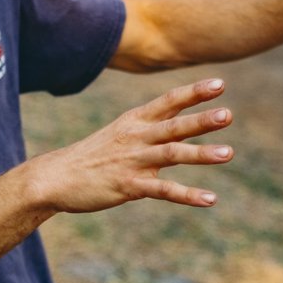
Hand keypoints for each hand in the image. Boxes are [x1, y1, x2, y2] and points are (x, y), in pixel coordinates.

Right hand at [30, 77, 233, 212]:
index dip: (194, 93)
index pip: (168, 101)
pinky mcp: (129, 186)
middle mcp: (136, 137)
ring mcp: (133, 161)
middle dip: (201, 120)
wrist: (55, 177)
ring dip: (201, 154)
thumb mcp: (120, 133)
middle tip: (228, 114)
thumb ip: (150, 129)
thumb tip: (179, 122)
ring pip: (172, 154)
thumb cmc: (92, 156)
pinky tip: (210, 199)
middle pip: (174, 125)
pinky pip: (164, 189)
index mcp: (134, 121)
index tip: (220, 84)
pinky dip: (188, 194)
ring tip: (228, 153)